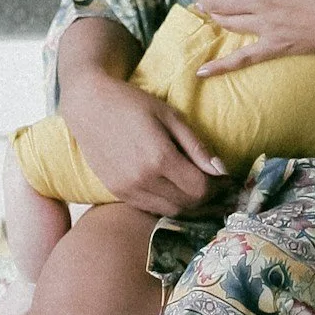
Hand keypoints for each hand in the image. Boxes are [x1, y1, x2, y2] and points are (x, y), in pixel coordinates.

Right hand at [62, 70, 229, 216]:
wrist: (88, 106)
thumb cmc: (132, 104)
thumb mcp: (170, 116)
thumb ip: (197, 146)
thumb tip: (222, 170)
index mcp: (160, 158)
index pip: (200, 189)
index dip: (218, 187)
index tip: (226, 180)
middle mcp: (143, 179)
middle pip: (187, 204)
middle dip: (207, 199)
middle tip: (217, 187)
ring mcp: (127, 189)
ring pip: (170, 211)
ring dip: (188, 204)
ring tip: (198, 190)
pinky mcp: (117, 192)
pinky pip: (150, 208)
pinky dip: (167, 203)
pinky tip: (173, 189)